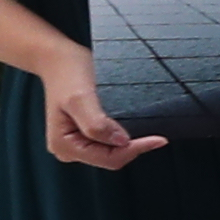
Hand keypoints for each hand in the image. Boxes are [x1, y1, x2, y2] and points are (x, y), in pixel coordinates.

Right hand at [33, 51, 165, 172]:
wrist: (59, 60)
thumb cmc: (68, 74)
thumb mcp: (80, 97)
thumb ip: (96, 123)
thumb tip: (121, 142)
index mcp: (63, 145)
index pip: (108, 159)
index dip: (135, 150)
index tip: (160, 139)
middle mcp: (67, 149)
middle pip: (111, 159)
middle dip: (132, 148)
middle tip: (156, 135)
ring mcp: (75, 144)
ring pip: (112, 153)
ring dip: (129, 144)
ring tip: (146, 130)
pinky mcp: (84, 136)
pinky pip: (109, 145)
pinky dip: (123, 138)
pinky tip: (134, 127)